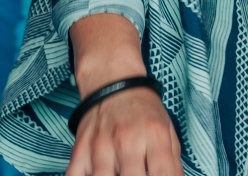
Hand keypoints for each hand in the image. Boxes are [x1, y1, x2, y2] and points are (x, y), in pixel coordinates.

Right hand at [64, 84, 180, 175]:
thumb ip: (174, 163)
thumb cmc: (143, 110)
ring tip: (118, 175)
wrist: (113, 80)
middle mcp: (128, 139)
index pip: (163, 174)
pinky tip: (94, 175)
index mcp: (155, 135)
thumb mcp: (168, 130)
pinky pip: (74, 175)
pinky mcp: (81, 148)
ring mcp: (102, 144)